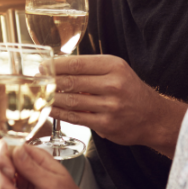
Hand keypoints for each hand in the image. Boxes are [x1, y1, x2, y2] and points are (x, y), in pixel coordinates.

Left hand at [50, 56, 187, 154]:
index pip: (78, 63)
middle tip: (35, 80)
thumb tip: (59, 67)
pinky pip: (76, 118)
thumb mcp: (117, 71)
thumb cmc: (131, 91)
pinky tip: (50, 109)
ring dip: (52, 98)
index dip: (56, 65)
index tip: (42, 65)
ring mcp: (110, 106)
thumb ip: (92, 69)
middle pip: (72, 81)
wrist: (152, 117)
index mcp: (114, 66)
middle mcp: (113, 84)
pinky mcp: (106, 124)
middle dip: (50, 81)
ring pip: (72, 100)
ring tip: (38, 95)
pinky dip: (60, 113)